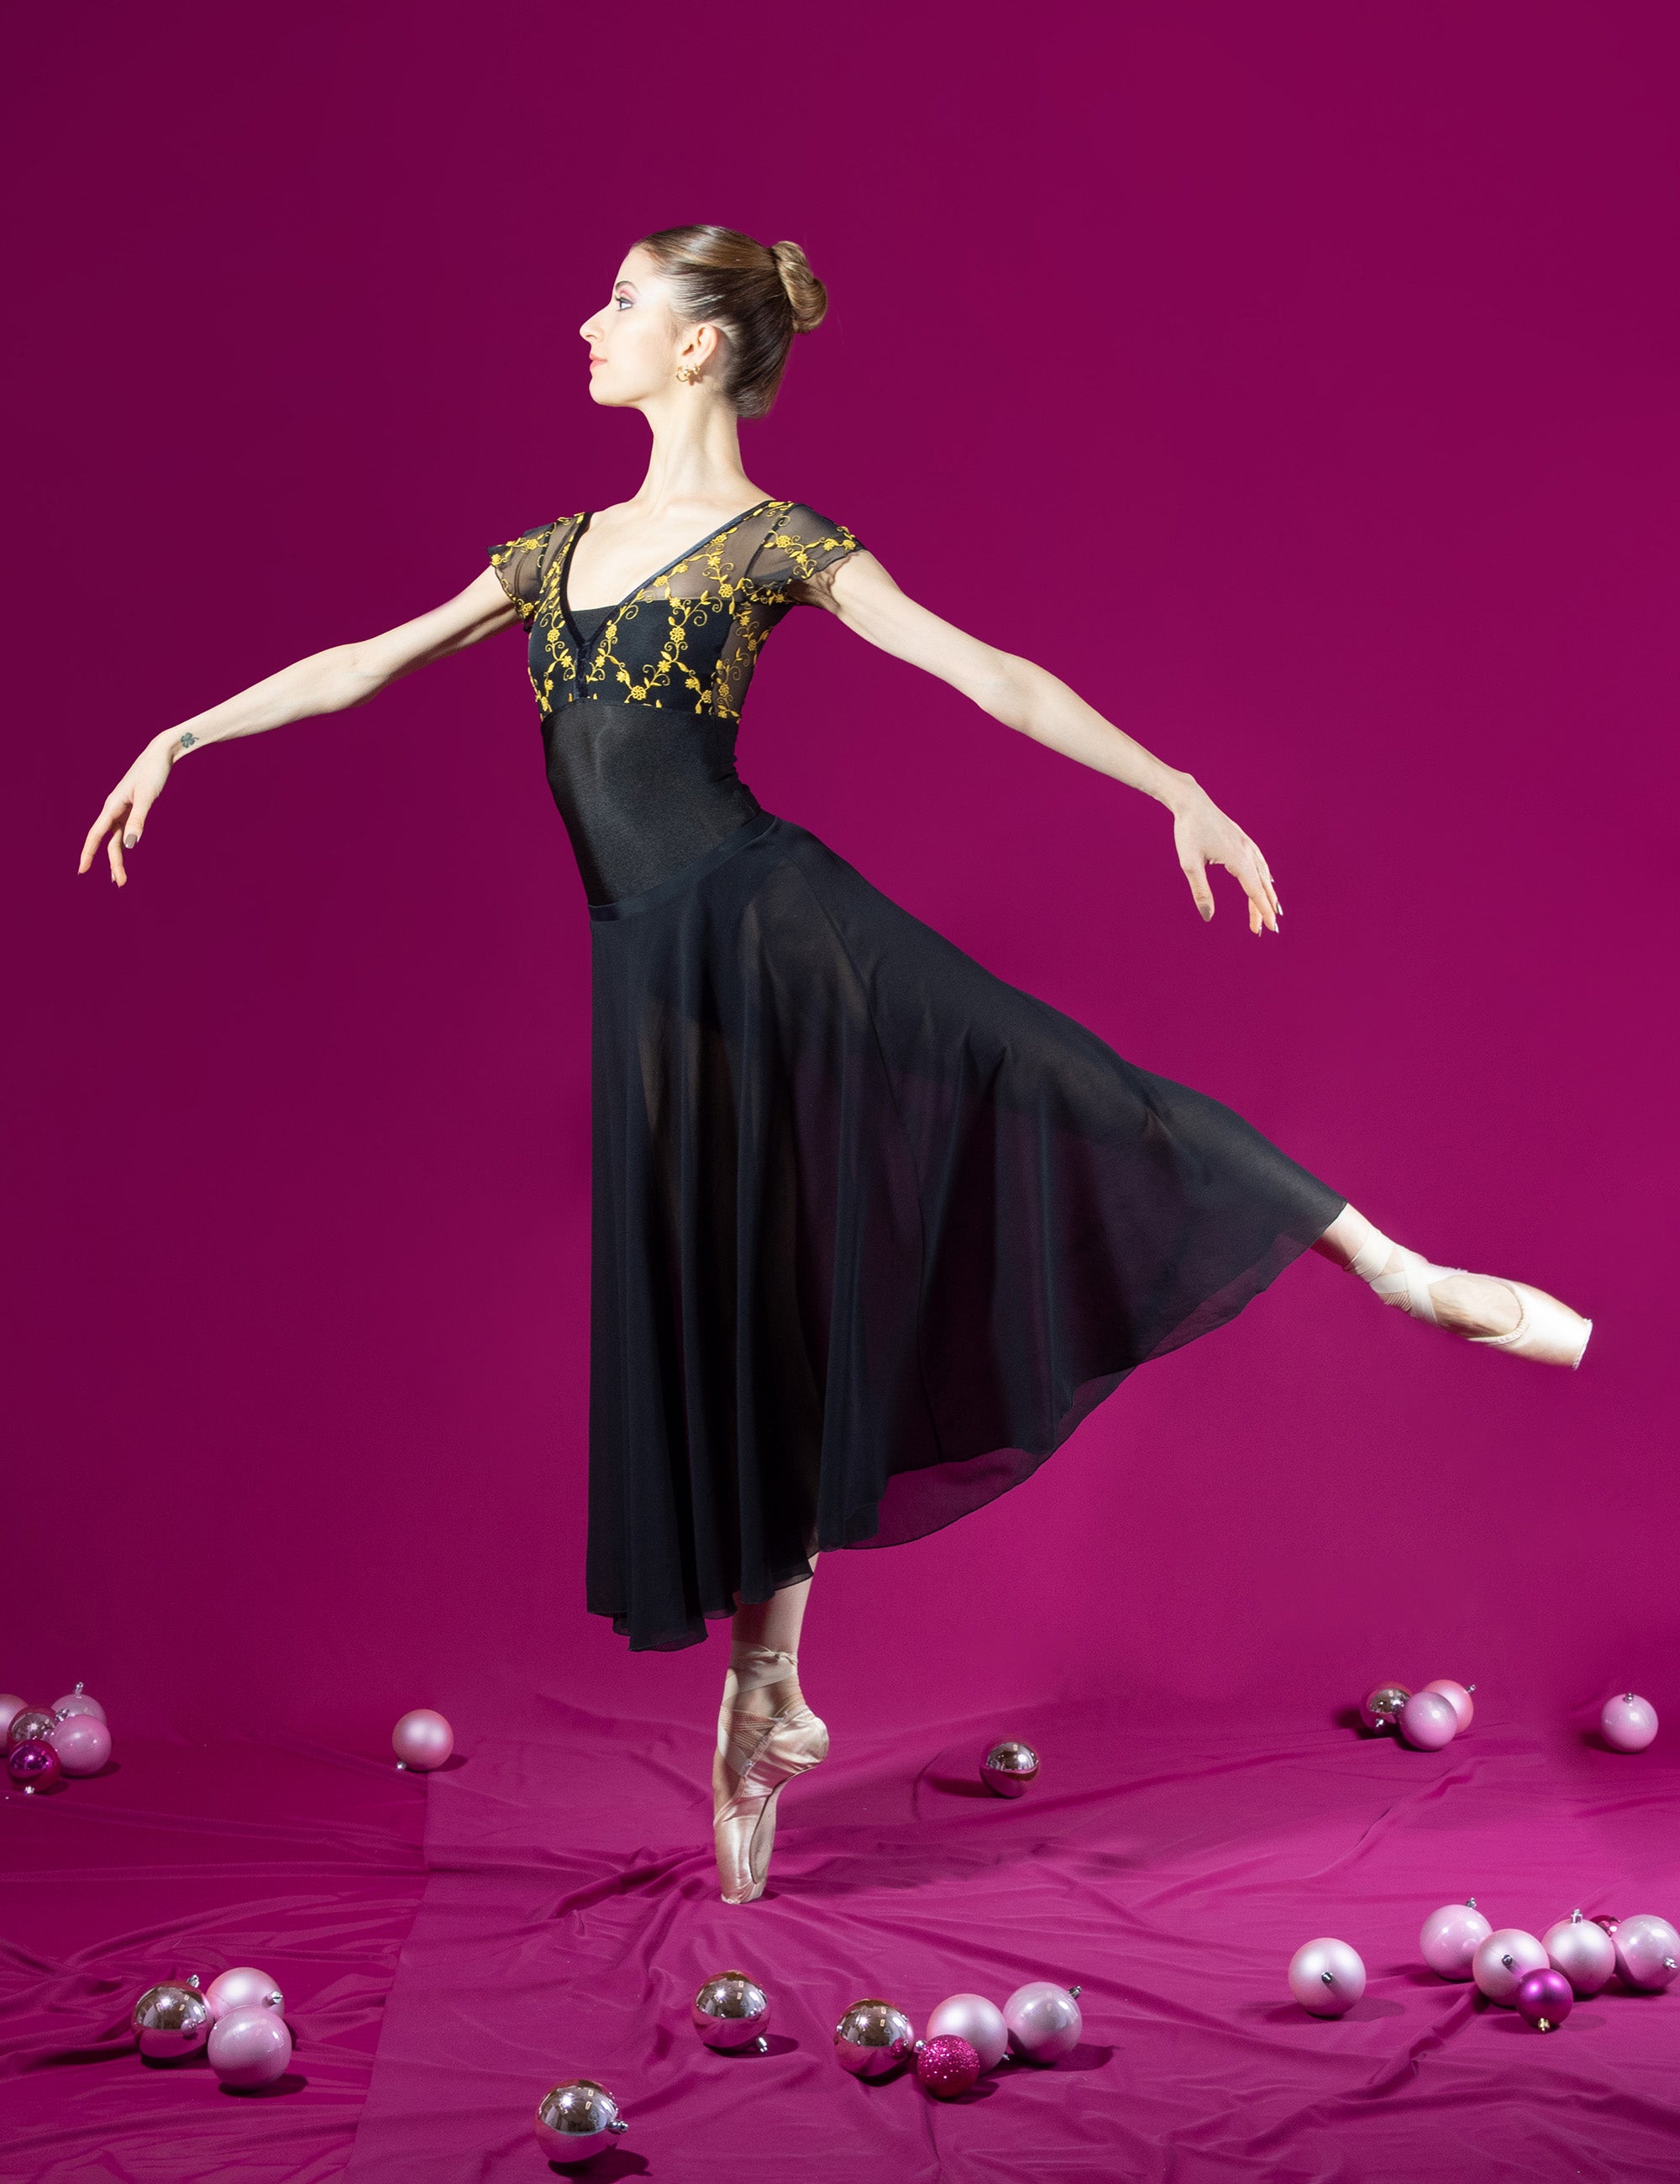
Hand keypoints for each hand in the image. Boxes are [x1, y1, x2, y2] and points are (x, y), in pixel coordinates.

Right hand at [78, 735, 176, 886]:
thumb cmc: (153, 773)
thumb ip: (138, 820)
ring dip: (118, 858)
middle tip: (120, 883)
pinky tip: (124, 853)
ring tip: (119, 878)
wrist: (160, 755)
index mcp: (112, 805)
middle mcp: (114, 809)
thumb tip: (129, 845)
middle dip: (113, 863)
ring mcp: (122, 809)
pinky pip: (124, 831)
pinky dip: (124, 844)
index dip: (88, 853)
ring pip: (116, 838)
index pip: (96, 835)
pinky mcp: (132, 808)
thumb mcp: (147, 797)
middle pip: (109, 841)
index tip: (82, 870)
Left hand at [1170, 780, 1281, 933]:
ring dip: (1268, 893)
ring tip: (1273, 909)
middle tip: (1269, 929)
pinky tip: (1267, 880)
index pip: (1255, 891)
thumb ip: (1200, 891)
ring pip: (1263, 874)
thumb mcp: (1190, 864)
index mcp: (1238, 859)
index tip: (1271, 928)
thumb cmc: (1188, 832)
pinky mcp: (1242, 840)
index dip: (1263, 911)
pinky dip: (1265, 876)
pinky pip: (1260, 862)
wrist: (1191, 803)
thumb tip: (1207, 916)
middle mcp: (1247, 852)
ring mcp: (1247, 844)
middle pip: (1262, 886)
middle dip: (1266, 908)